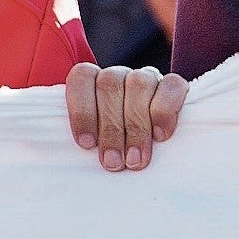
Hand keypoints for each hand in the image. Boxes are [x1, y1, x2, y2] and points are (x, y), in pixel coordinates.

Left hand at [66, 64, 187, 172]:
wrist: (156, 150)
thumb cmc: (115, 149)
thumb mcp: (93, 143)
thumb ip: (84, 140)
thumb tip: (64, 154)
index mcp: (94, 82)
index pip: (82, 77)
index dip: (82, 110)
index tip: (86, 144)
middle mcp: (119, 75)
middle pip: (109, 85)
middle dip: (111, 128)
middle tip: (113, 163)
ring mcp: (148, 77)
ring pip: (139, 84)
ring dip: (137, 126)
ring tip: (135, 159)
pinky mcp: (174, 85)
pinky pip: (172, 85)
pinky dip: (165, 111)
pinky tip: (161, 136)